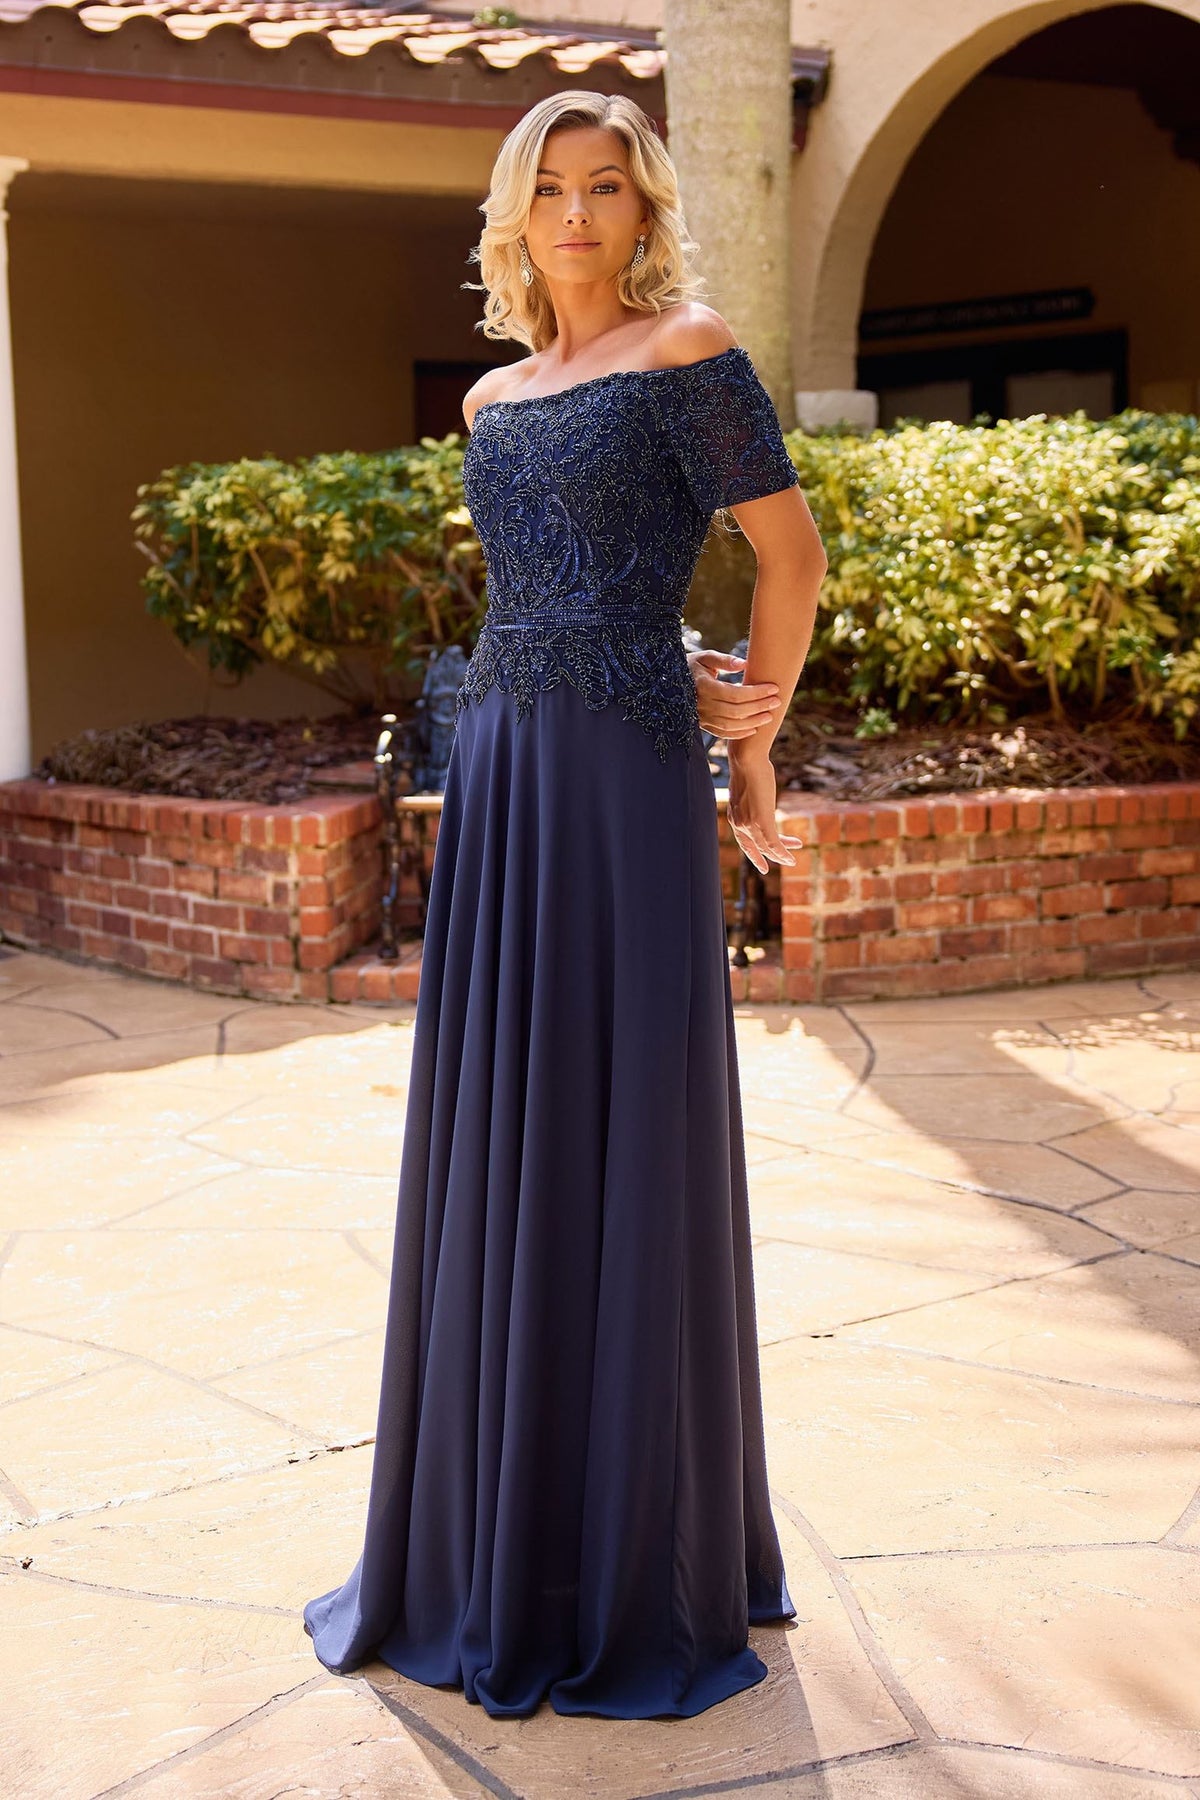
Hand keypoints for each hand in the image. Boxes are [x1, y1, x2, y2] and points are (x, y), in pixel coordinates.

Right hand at [687, 650, 781, 740]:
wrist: (667, 682)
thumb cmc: (691, 665)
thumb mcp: (705, 657)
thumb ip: (724, 660)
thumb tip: (745, 664)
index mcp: (703, 685)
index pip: (735, 693)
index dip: (756, 692)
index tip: (773, 688)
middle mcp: (700, 704)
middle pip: (735, 711)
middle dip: (759, 707)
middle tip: (777, 701)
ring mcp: (700, 717)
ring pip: (730, 725)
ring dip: (752, 722)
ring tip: (769, 715)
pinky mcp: (701, 725)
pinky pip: (722, 733)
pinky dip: (739, 733)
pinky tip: (754, 728)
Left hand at [726, 745, 804, 873]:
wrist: (746, 760)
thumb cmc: (748, 766)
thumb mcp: (748, 786)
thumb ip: (752, 795)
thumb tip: (757, 787)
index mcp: (733, 816)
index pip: (744, 840)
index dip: (754, 852)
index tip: (762, 861)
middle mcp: (739, 824)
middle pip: (755, 847)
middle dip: (768, 857)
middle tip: (779, 865)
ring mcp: (749, 824)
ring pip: (766, 847)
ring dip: (781, 854)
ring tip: (792, 860)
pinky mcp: (761, 821)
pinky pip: (773, 843)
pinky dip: (783, 852)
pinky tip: (791, 856)